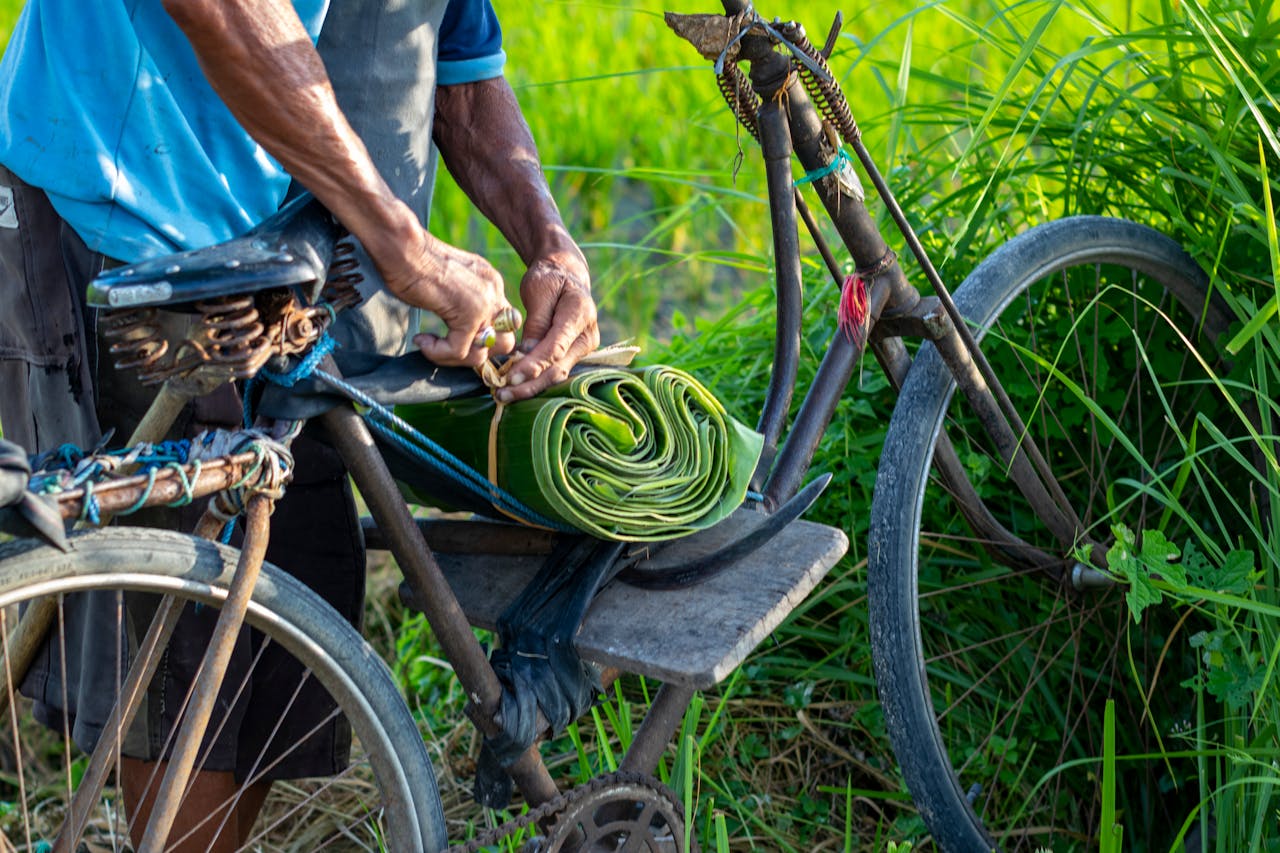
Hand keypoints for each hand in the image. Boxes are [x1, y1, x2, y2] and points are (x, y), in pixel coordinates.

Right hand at [391, 231, 517, 368]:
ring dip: (453, 358)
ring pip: (482, 353)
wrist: (402, 245)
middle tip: (448, 349)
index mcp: (490, 283)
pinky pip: (458, 351)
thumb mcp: (448, 284)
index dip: (481, 340)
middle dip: (476, 354)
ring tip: (430, 346)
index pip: (503, 324)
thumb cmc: (412, 262)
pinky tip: (421, 341)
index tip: (452, 340)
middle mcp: (493, 291)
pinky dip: (437, 353)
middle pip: (505, 343)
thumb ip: (462, 304)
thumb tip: (459, 335)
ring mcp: (483, 302)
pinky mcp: (468, 313)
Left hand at [497, 249, 598, 401]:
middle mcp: (587, 336)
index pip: (556, 347)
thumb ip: (535, 322)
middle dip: (529, 384)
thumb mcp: (539, 290)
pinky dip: (534, 380)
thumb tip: (527, 352)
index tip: (510, 377)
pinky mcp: (575, 355)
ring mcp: (583, 348)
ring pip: (556, 375)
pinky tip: (514, 387)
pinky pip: (554, 371)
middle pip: (558, 368)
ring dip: (530, 387)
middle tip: (502, 394)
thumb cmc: (550, 278)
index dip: (533, 365)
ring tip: (504, 395)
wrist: (566, 274)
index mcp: (580, 314)